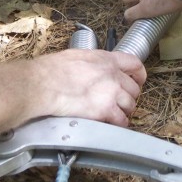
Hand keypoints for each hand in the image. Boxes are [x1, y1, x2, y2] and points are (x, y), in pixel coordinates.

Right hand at [29, 50, 146, 126]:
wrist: (42, 85)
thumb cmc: (51, 71)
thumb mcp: (77, 56)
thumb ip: (93, 62)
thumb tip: (93, 69)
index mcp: (105, 59)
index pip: (134, 64)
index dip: (139, 74)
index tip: (138, 81)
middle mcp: (112, 75)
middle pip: (134, 89)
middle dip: (129, 97)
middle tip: (121, 103)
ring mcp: (111, 93)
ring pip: (130, 106)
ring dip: (124, 112)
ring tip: (114, 115)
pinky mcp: (105, 110)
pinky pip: (121, 121)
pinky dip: (118, 124)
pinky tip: (110, 124)